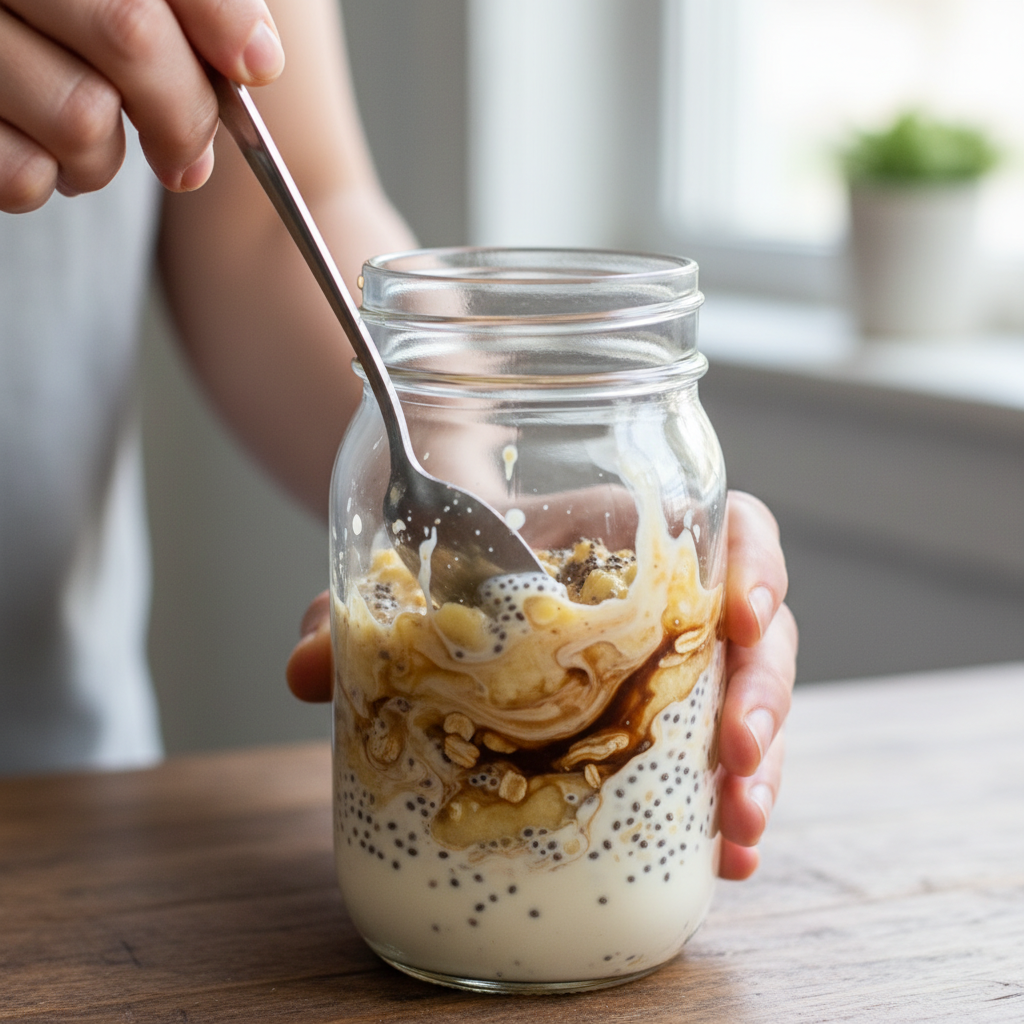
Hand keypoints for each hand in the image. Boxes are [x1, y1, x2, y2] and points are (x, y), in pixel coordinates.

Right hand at [0, 0, 284, 211]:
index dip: (221, 18)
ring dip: (107, 157)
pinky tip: (37, 151)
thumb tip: (256, 60)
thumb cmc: (55, 17)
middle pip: (132, 36)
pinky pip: (23, 174)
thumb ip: (187, 1)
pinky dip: (48, 181)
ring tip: (88, 138)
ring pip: (85, 117)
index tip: (257, 67)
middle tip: (187, 152)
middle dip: (184, 111)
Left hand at [286, 490, 796, 880]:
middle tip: (737, 755)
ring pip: (752, 704)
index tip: (744, 616)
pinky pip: (717, 758)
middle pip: (763, 637)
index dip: (758, 569)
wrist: (473, 573)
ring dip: (760, 767)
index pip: (738, 531)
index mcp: (644, 534)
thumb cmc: (468, 557)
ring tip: (741, 830)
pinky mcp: (666, 722)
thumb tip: (302, 669)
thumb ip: (357, 611)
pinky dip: (728, 807)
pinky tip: (727, 857)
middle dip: (763, 698)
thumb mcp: (419, 571)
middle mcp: (679, 598)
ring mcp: (678, 664)